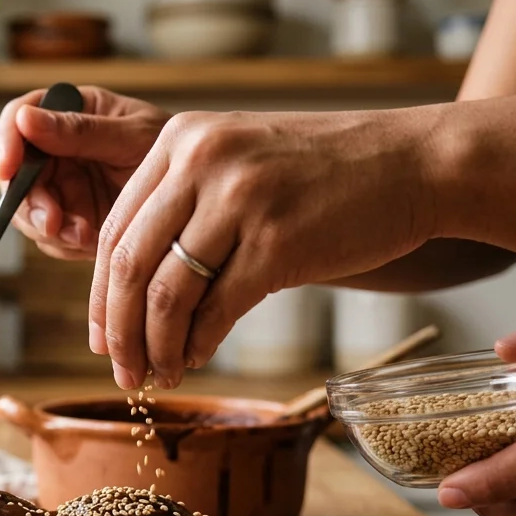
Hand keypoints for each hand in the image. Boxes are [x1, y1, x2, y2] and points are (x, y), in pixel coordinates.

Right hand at [0, 87, 169, 259]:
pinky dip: (66, 245)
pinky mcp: (72, 221)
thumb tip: (24, 118)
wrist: (204, 200)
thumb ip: (80, 131)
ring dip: (49, 229)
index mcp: (70, 113)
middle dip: (29, 203)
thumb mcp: (132, 136)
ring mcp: (63, 188)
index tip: (9, 168)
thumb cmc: (181, 152)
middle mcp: (59, 150)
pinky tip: (92, 242)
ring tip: (85, 235)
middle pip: (14, 175)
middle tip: (53, 222)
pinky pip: (51, 239)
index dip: (6, 144)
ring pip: (28, 212)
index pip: (18, 121)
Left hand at [90, 107, 437, 389]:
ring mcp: (240, 200)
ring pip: (165, 294)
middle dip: (117, 331)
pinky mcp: (278, 242)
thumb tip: (131, 296)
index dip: (99, 294)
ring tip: (158, 376)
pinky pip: (217, 310)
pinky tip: (195, 360)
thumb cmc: (325, 175)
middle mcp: (202, 161)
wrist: (416, 164)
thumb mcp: (240, 165)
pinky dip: (198, 345)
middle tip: (121, 371)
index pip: (113, 228)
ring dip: (156, 348)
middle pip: (127, 265)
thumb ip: (184, 209)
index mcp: (181, 139)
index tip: (101, 337)